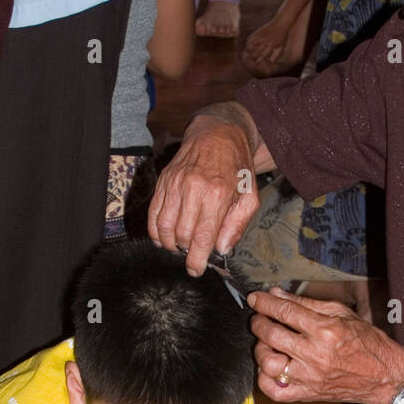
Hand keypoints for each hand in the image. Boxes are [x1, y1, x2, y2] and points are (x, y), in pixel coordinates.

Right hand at [148, 113, 258, 274]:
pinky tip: (164, 237)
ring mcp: (175, 184)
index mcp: (217, 195)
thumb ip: (237, 226)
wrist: (218, 134)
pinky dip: (156, 231)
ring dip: (169, 244)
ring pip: (164, 227)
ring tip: (179, 247)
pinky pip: (153, 214)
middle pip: (181, 235)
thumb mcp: (249, 197)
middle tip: (192, 254)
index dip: (197, 260)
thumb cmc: (237, 168)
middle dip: (185, 252)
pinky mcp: (163, 181)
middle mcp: (193, 189)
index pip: (202, 237)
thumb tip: (221, 250)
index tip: (196, 270)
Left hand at [248, 286, 403, 403]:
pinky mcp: (307, 394)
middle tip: (259, 318)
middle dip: (259, 322)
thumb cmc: (366, 343)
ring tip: (267, 343)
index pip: (285, 312)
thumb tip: (277, 294)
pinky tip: (272, 367)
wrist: (384, 376)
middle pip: (271, 335)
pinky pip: (274, 391)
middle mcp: (315, 355)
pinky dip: (265, 378)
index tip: (255, 299)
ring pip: (268, 363)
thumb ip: (306, 303)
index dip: (265, 303)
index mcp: (326, 330)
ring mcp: (309, 377)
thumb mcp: (341, 313)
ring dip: (261, 350)